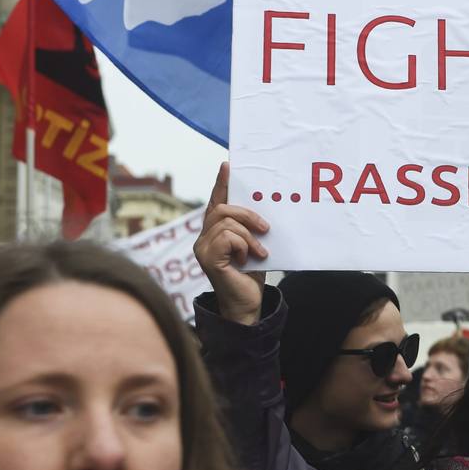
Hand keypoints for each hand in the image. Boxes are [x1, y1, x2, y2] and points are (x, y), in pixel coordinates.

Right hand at [193, 162, 267, 325]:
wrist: (248, 304)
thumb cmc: (252, 275)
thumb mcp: (254, 244)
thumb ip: (251, 227)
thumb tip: (262, 207)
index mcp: (215, 232)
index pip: (216, 202)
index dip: (221, 183)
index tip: (228, 165)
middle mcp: (204, 238)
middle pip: (223, 208)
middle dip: (248, 214)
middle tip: (266, 228)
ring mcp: (202, 248)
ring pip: (227, 223)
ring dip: (250, 236)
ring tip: (259, 252)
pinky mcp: (207, 258)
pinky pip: (228, 237)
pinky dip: (244, 245)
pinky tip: (247, 260)